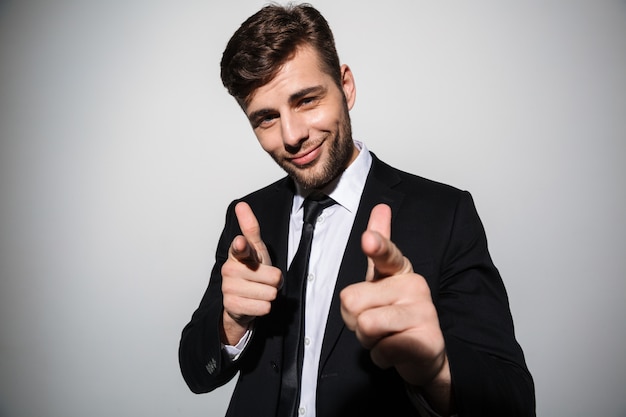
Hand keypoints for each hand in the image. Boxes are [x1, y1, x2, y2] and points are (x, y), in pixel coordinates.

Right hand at [220, 202, 282, 344]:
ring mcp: (229, 288)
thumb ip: (250, 228)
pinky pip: (264, 307)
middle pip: (273, 276)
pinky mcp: (232, 305)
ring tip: (259, 291)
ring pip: (270, 293)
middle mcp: (230, 269)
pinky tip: (254, 302)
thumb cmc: (252, 270)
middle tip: (264, 280)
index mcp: (237, 253)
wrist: (242, 299)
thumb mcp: (255, 249)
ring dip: (270, 294)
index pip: (240, 248)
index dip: (242, 246)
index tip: (241, 242)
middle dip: (274, 281)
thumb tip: (241, 204)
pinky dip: (264, 307)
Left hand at [340, 204, 450, 393]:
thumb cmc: (396, 316)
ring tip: (385, 336)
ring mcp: (424, 314)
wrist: (425, 355)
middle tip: (374, 323)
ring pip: (365, 325)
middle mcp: (415, 287)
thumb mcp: (383, 280)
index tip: (369, 239)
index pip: (387, 254)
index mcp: (402, 271)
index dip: (377, 246)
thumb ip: (380, 247)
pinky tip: (396, 351)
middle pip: (352, 300)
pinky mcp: (426, 342)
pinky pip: (380, 349)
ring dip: (366, 339)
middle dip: (353, 320)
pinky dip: (380, 356)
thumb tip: (381, 206)